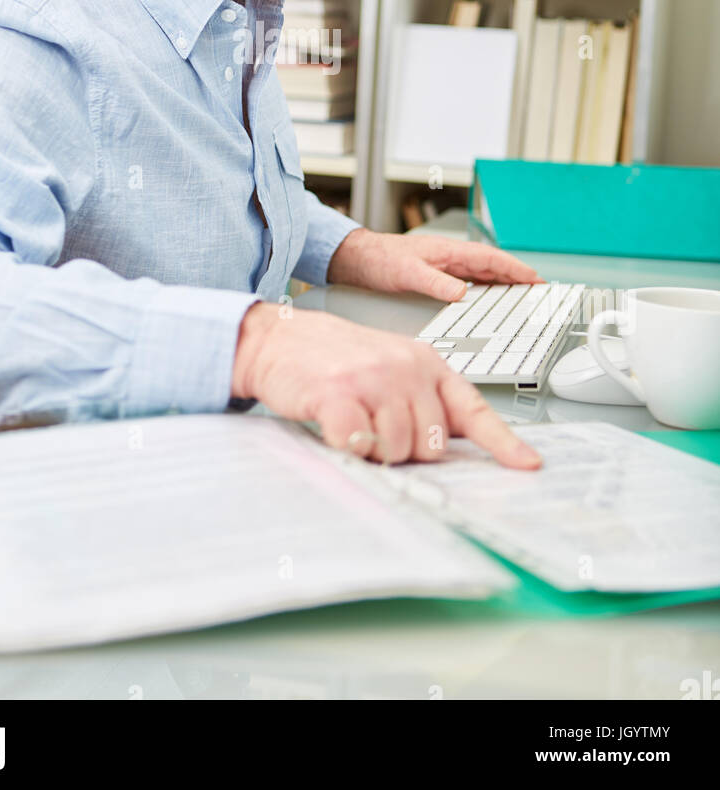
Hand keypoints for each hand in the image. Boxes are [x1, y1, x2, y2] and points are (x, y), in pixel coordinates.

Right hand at [232, 301, 541, 469]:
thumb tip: (450, 445)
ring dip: (373, 450)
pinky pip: (359, 445)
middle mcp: (406, 367)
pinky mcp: (339, 395)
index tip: (527, 464)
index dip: (502, 442)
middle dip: (404, 449)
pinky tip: (335, 426)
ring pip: (397, 450)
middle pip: (432, 444)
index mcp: (425, 362)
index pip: (473, 409)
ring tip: (353, 420)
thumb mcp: (390, 367)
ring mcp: (373, 379)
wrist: (278, 340)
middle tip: (375, 425)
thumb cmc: (334, 359)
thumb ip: (422, 399)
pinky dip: (348, 448)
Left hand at [327, 227, 543, 302]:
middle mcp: (451, 255)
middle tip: (539, 290)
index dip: (516, 269)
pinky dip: (485, 287)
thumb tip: (462, 293)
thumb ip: (437, 283)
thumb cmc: (381, 260)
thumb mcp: (409, 273)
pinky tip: (489, 297)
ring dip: (503, 282)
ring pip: (483, 273)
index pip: (491, 259)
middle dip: (517, 276)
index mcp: (450, 251)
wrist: (358, 258)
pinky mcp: (438, 272)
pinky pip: (470, 280)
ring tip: (522, 295)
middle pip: (492, 266)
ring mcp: (446, 263)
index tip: (536, 279)